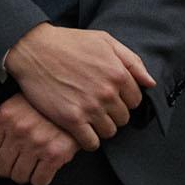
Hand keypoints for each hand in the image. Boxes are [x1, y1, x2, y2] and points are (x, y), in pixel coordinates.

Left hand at [0, 92, 76, 184]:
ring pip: (18, 177)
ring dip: (25, 173)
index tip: (3, 153)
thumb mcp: (17, 103)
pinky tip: (45, 166)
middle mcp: (18, 130)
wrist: (77, 100)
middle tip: (19, 159)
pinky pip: (39, 181)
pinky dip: (41, 178)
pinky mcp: (55, 155)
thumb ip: (3, 123)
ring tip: (33, 162)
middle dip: (9, 166)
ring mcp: (36, 143)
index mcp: (4, 116)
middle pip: (0, 168)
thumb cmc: (44, 105)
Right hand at [3, 23, 155, 149]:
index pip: (135, 101)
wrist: (33, 50)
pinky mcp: (71, 119)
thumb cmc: (69, 42)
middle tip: (97, 106)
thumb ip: (132, 61)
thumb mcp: (105, 41)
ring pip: (109, 132)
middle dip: (113, 113)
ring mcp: (89, 107)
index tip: (110, 97)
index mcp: (118, 74)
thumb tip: (150, 83)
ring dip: (101, 127)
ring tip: (89, 117)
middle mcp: (107, 93)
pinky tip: (81, 129)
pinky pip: (91, 143)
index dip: (123, 100)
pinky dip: (88, 140)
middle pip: (123, 118)